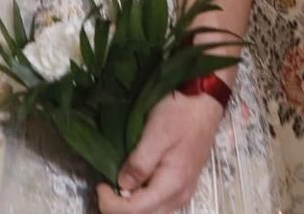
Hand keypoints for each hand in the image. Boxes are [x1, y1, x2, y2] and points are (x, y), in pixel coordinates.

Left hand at [96, 90, 225, 213]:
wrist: (204, 100)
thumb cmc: (180, 113)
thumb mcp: (156, 133)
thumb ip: (140, 162)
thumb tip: (122, 185)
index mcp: (173, 185)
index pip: (136, 211)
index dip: (112, 203)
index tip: (99, 184)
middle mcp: (180, 196)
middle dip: (118, 208)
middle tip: (104, 186)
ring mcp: (182, 192)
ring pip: (151, 213)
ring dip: (129, 206)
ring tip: (114, 186)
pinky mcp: (180, 185)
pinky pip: (157, 203)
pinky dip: (140, 199)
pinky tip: (131, 183)